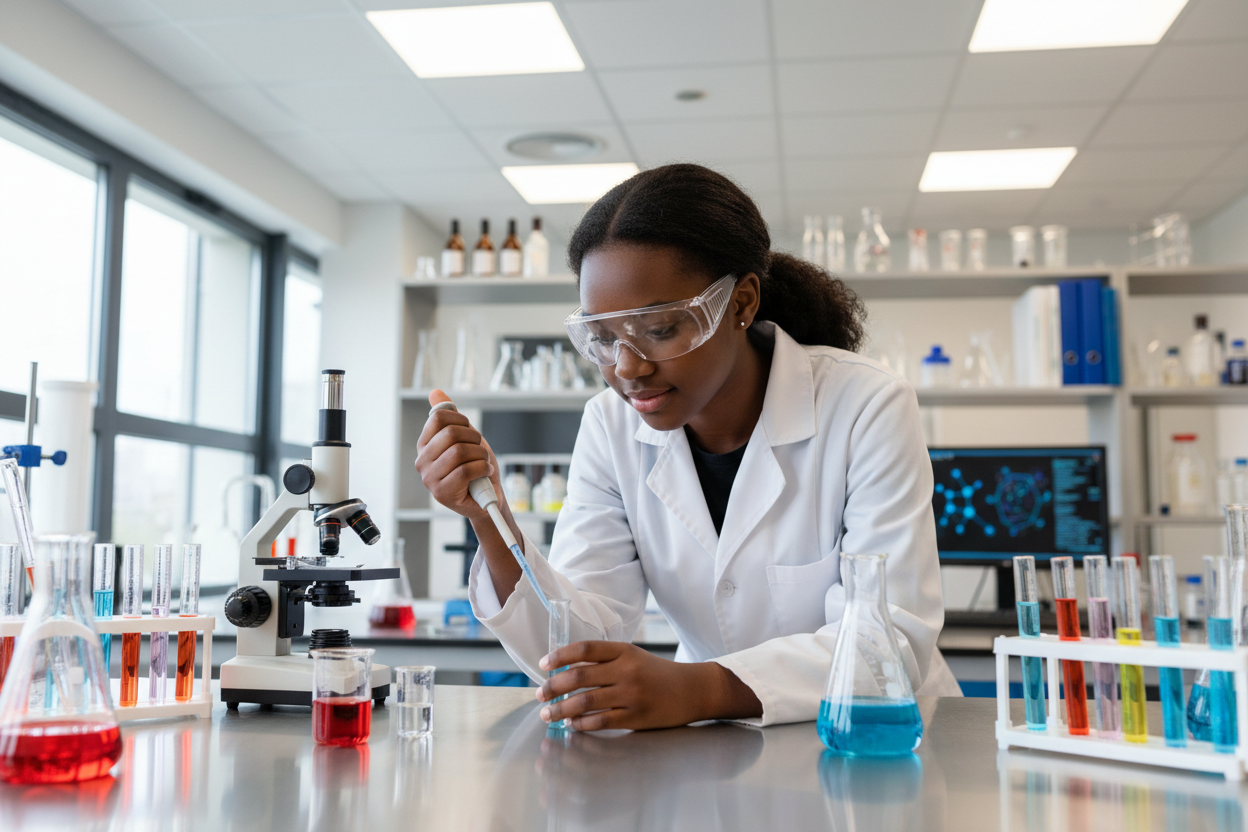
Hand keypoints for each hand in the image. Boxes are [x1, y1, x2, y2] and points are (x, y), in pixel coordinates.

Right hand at [414, 389, 501, 519]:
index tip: (471, 431)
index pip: (438, 417)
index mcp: (425, 444)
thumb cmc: (476, 467)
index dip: (462, 420)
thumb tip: (435, 392)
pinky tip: (485, 472)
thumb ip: (450, 416)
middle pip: (450, 433)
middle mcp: (422, 461)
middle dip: (474, 439)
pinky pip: (465, 471)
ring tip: (484, 462)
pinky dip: (482, 468)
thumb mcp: (465, 437)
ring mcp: (430, 479)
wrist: (488, 497)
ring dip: (481, 455)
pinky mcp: (442, 494)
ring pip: (459, 452)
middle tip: (480, 450)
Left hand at [535, 641, 762, 729]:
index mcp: (624, 651)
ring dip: (561, 709)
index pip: (585, 649)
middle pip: (579, 677)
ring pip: (586, 702)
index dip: (560, 656)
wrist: (692, 690)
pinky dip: (581, 723)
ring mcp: (631, 694)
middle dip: (554, 687)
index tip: (543, 664)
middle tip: (539, 694)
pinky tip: (572, 724)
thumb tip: (566, 670)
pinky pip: (601, 721)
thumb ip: (605, 660)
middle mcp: (626, 670)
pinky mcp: (636, 716)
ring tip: (547, 713)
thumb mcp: (633, 656)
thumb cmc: (657, 673)